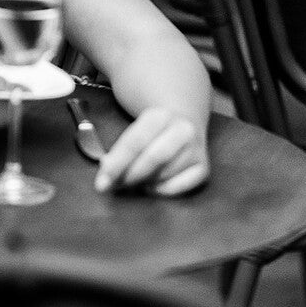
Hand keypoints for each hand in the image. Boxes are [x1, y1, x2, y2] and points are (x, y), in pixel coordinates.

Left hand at [93, 108, 209, 196]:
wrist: (184, 122)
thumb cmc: (152, 132)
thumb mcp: (135, 131)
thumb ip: (119, 151)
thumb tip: (106, 173)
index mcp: (159, 116)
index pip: (135, 142)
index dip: (116, 165)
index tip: (101, 183)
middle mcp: (182, 129)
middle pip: (154, 158)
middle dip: (130, 176)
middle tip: (115, 187)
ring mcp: (196, 148)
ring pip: (166, 174)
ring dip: (144, 183)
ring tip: (132, 183)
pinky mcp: (203, 167)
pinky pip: (180, 186)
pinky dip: (162, 191)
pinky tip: (152, 186)